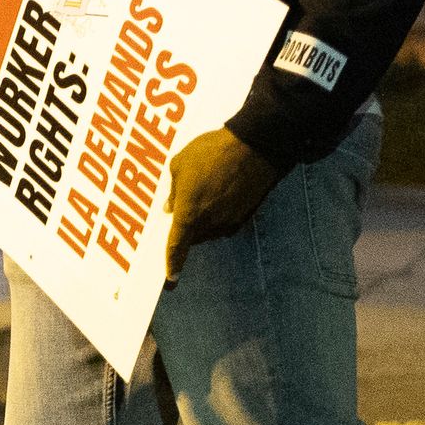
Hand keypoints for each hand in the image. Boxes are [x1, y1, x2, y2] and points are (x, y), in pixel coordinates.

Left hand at [161, 128, 283, 281]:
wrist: (254, 146)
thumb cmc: (210, 152)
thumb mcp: (179, 165)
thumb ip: (172, 190)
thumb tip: (170, 207)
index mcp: (189, 212)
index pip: (178, 244)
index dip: (173, 262)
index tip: (171, 278)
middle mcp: (211, 221)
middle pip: (194, 238)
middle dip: (186, 233)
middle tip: (180, 218)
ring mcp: (231, 218)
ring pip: (211, 230)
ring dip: (202, 224)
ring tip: (199, 201)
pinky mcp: (246, 212)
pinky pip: (227, 221)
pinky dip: (218, 216)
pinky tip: (217, 197)